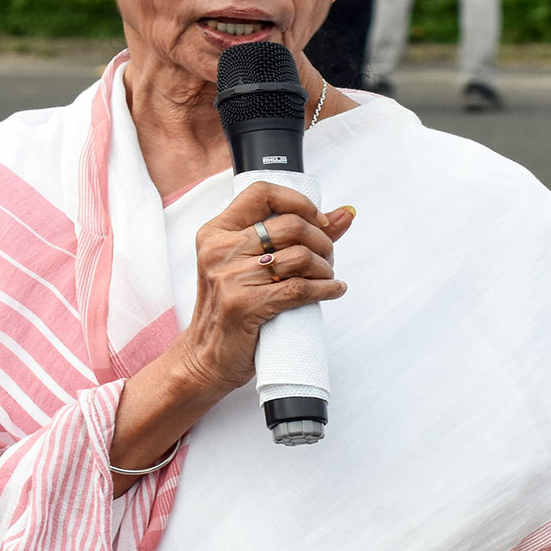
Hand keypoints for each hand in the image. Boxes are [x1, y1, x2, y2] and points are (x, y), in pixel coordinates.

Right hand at [173, 182, 354, 396]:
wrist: (205, 357)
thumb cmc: (230, 310)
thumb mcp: (249, 264)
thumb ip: (296, 235)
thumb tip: (345, 214)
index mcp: (216, 232)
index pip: (262, 193)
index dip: (299, 202)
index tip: (318, 221)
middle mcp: (219, 250)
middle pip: (290, 225)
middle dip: (321, 240)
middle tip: (328, 256)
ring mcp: (230, 277)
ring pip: (299, 257)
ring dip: (325, 268)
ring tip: (327, 276)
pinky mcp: (244, 305)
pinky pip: (299, 289)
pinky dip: (326, 289)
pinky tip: (332, 290)